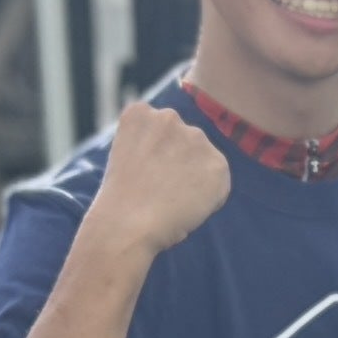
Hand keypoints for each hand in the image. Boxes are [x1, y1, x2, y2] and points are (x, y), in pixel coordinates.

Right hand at [83, 84, 234, 264]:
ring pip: (202, 160)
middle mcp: (169, 117)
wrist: (127, 224)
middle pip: (183, 142)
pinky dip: (209, 198)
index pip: (158, 131)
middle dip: (177, 163)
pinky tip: (187, 207)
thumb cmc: (119, 202)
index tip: (141, 175)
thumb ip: (151, 148)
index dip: (153, 158)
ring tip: (171, 200)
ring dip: (194, 178)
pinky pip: (218, 183)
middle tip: (158, 191)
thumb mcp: (125, 158)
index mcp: (139, 113)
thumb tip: (180, 163)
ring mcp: (195, 138)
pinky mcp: (217, 164)